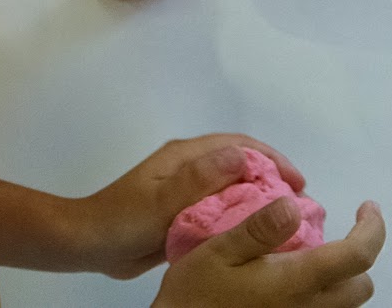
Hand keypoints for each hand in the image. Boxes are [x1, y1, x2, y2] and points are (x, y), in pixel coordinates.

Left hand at [64, 135, 306, 278]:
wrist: (90, 244)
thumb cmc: (124, 219)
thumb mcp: (163, 200)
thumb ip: (199, 179)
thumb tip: (239, 156)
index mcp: (185, 156)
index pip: (239, 146)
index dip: (272, 158)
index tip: (298, 181)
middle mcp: (189, 168)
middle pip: (240, 164)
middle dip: (273, 178)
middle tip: (301, 203)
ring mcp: (186, 190)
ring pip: (233, 188)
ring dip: (260, 199)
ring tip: (287, 220)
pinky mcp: (184, 213)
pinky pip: (221, 209)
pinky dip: (241, 217)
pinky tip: (256, 235)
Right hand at [152, 199, 384, 307]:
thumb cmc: (197, 294)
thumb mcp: (217, 251)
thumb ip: (258, 229)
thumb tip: (293, 205)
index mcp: (296, 281)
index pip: (358, 256)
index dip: (373, 228)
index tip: (367, 206)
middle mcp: (309, 307)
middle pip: (361, 286)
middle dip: (357, 256)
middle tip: (333, 235)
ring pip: (347, 305)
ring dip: (342, 279)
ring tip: (311, 256)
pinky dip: (324, 295)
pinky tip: (293, 282)